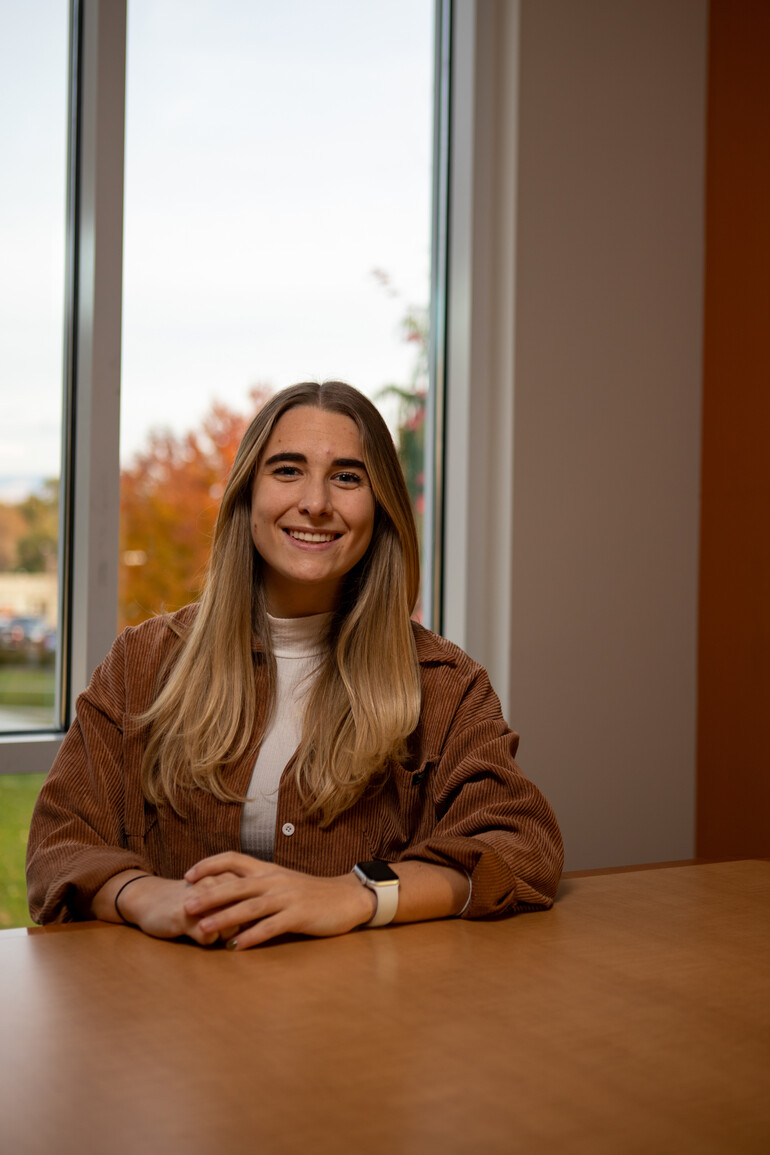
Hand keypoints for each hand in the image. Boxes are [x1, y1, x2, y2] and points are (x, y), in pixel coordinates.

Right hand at [116, 871, 244, 944]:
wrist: (150, 899)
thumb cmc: (192, 899)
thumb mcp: (218, 891)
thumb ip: (241, 897)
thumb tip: (267, 914)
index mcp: (226, 875)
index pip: (256, 899)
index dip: (256, 915)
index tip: (250, 920)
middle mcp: (214, 884)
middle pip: (246, 913)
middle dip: (245, 927)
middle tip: (233, 930)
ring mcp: (199, 899)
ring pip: (230, 925)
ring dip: (228, 935)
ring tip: (217, 933)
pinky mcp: (183, 916)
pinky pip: (207, 935)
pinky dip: (208, 940)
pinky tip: (202, 936)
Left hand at [182, 852, 376, 950]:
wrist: (347, 898)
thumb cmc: (312, 894)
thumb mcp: (283, 883)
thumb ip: (258, 887)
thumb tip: (228, 898)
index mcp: (268, 870)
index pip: (233, 858)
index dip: (209, 865)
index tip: (188, 876)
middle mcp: (274, 880)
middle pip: (235, 884)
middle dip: (208, 895)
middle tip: (185, 905)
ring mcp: (287, 897)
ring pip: (250, 906)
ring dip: (225, 917)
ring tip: (204, 928)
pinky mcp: (299, 915)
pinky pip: (271, 926)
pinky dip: (252, 936)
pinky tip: (237, 946)